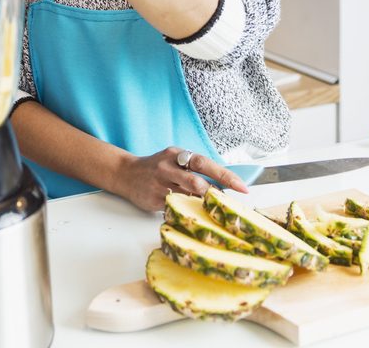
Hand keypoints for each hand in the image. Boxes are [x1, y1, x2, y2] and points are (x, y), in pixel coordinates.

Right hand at [111, 147, 249, 211]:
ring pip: (187, 197)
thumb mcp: (174, 160)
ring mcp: (159, 184)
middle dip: (215, 193)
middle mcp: (167, 167)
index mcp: (176, 154)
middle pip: (197, 181)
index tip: (243, 188)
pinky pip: (176, 208)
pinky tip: (194, 214)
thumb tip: (225, 185)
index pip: (205, 164)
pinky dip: (188, 211)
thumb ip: (195, 169)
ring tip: (213, 209)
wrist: (125, 173)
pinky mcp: (153, 199)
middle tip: (228, 203)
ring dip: (203, 204)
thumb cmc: (157, 168)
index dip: (225, 176)